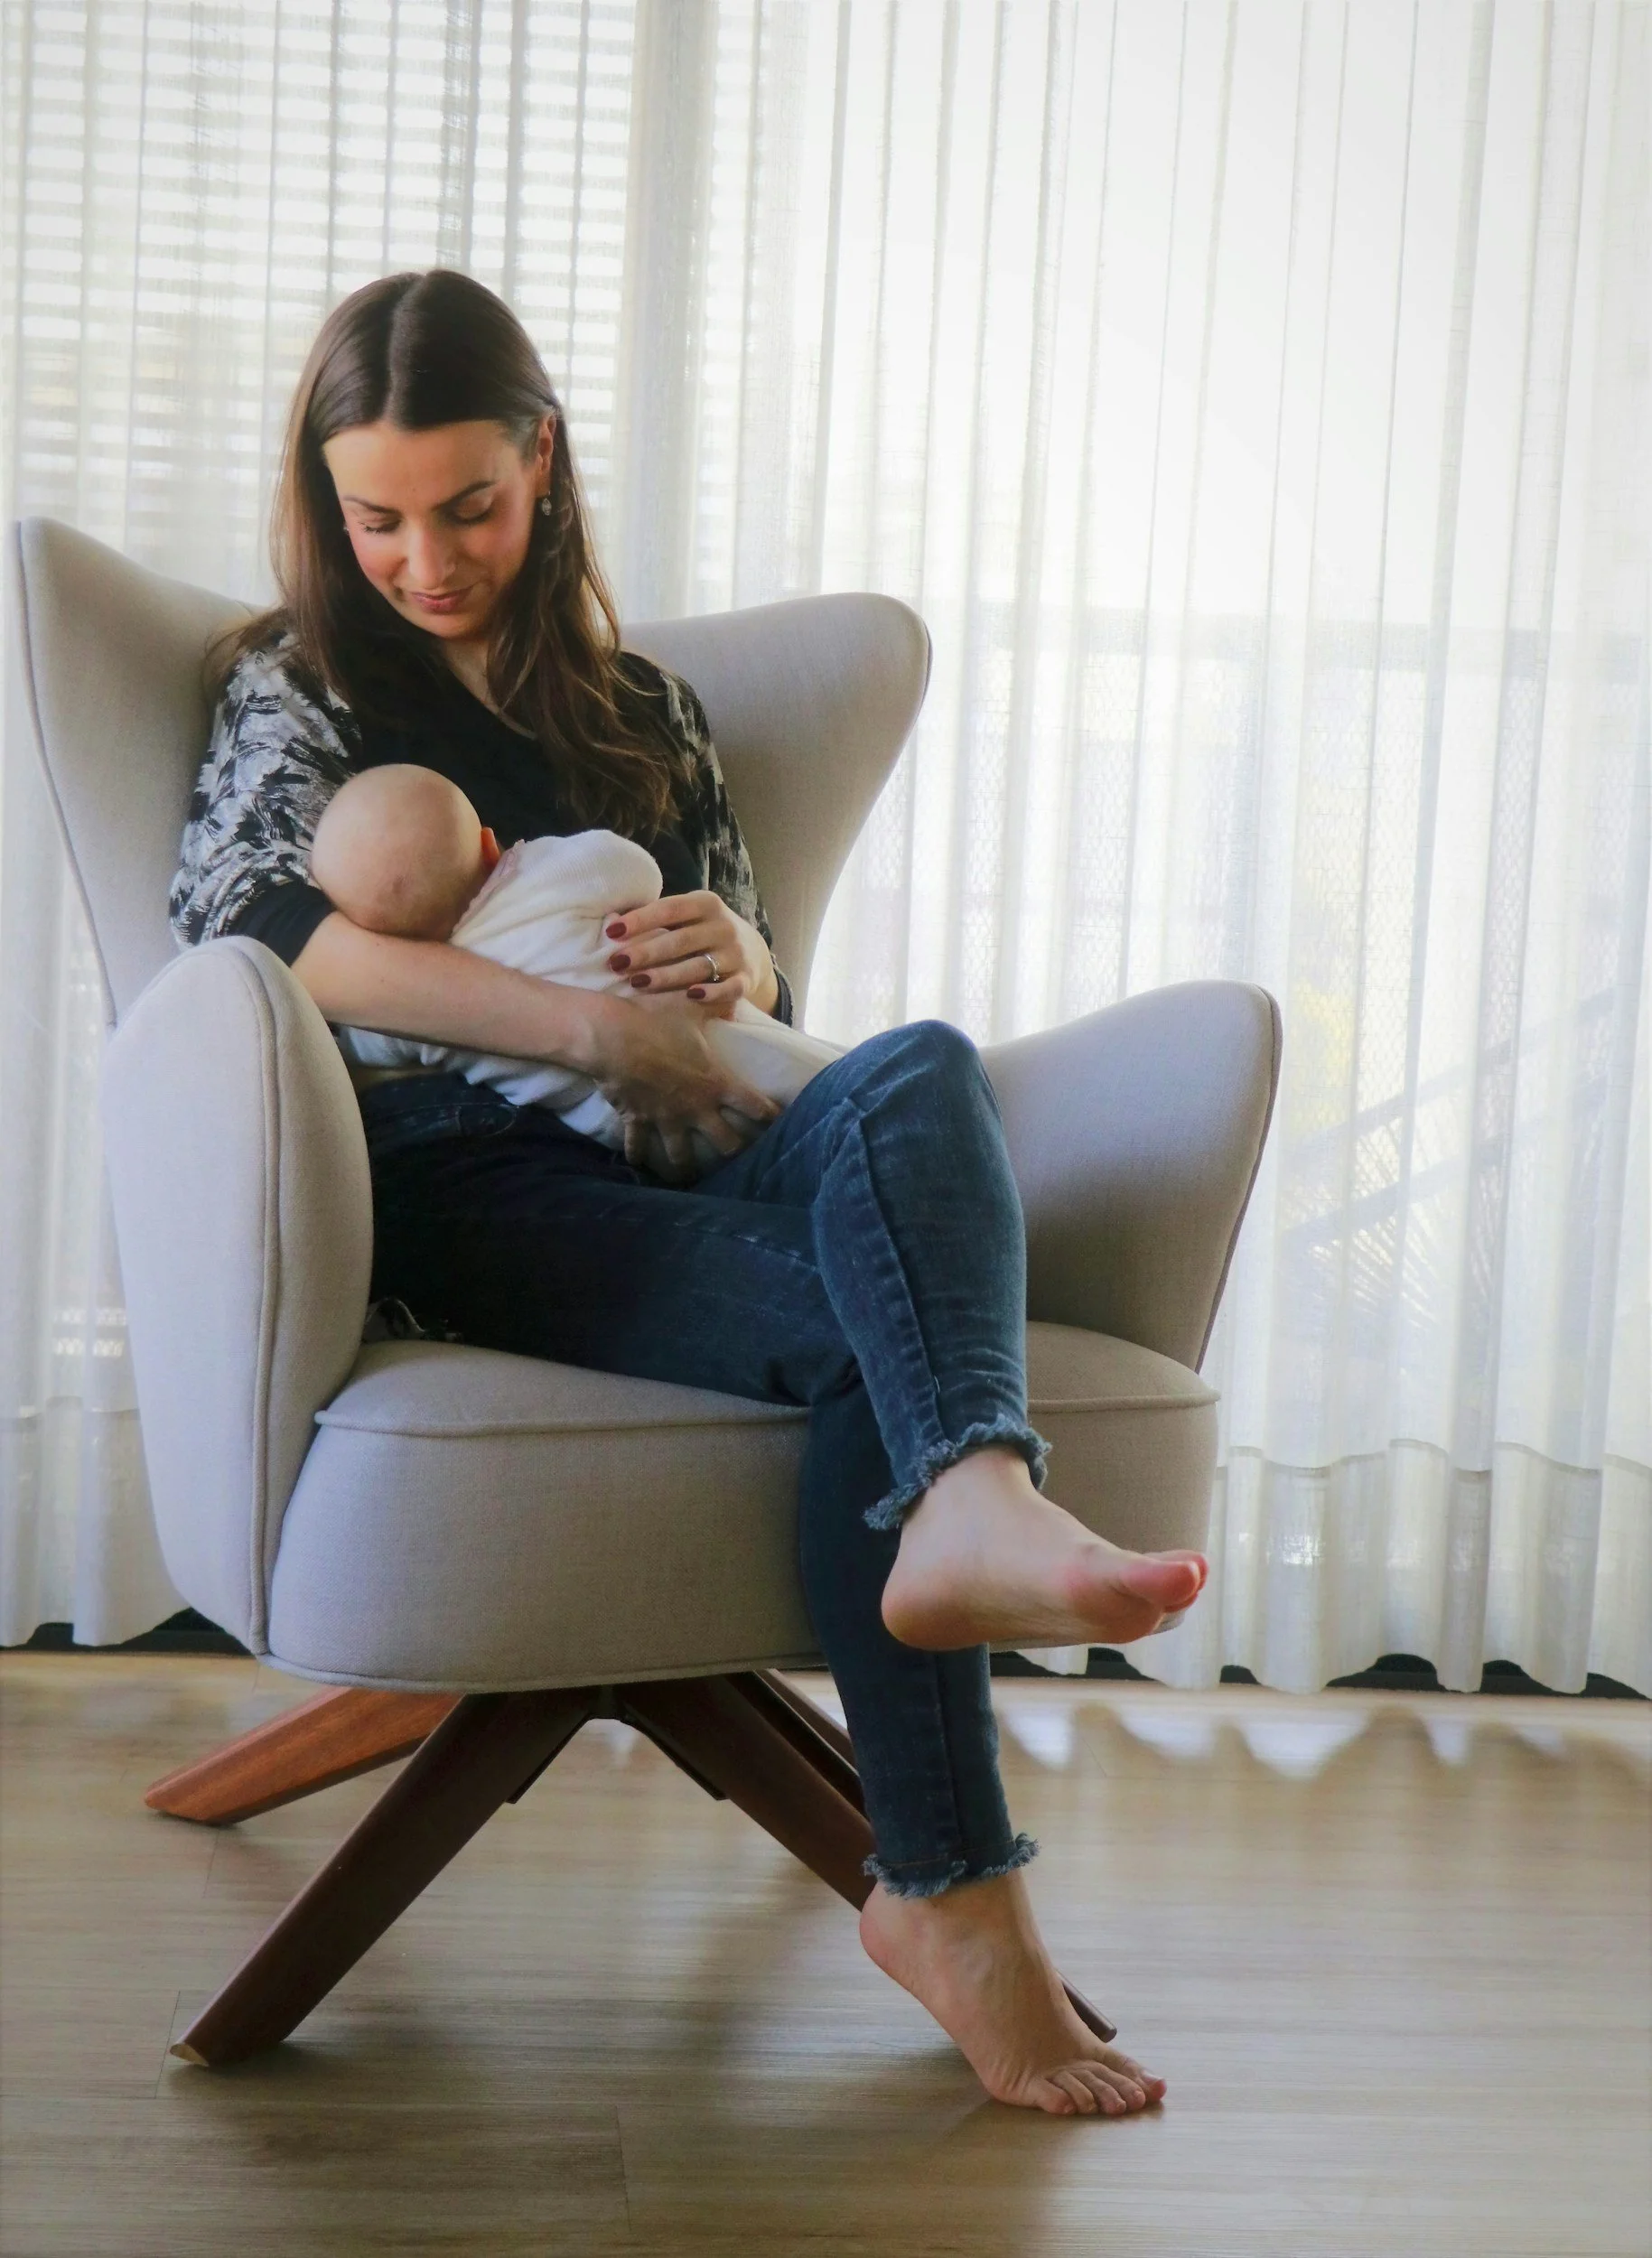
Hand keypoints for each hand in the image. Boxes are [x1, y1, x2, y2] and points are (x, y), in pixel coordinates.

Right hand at [586, 992, 779, 1182]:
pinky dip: (637, 1155)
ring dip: (686, 1168)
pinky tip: (638, 1163)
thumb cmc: (655, 1019)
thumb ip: (716, 1009)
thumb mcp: (691, 1009)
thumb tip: (733, 1001)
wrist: (612, 1037)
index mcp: (716, 1083)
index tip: (780, 1124)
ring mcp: (667, 1119)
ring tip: (690, 1176)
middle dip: (735, 1152)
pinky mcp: (639, 1122)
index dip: (772, 1117)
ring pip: (683, 1158)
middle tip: (737, 1154)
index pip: (756, 1106)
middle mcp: (696, 1108)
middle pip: (728, 1145)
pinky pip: (638, 1146)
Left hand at [603, 890, 777, 1018]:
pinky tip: (691, 996)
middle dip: (647, 952)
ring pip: (700, 966)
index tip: (612, 933)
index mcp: (705, 904)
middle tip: (616, 963)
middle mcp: (723, 926)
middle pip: (681, 940)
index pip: (670, 910)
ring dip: (667, 976)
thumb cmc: (701, 931)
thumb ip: (656, 918)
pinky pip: (730, 988)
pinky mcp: (746, 979)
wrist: (750, 950)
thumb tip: (610, 924)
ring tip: (637, 982)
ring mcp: (736, 954)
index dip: (641, 920)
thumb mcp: (686, 916)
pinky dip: (713, 993)